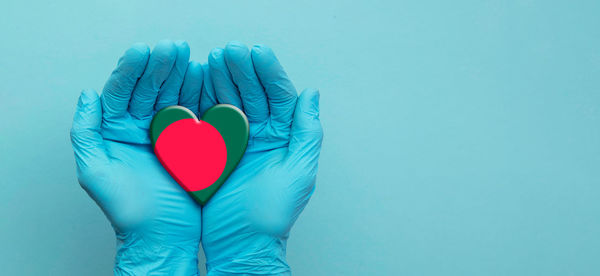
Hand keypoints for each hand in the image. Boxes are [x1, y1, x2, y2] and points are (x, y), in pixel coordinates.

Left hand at [70, 40, 205, 274]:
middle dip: (161, 65)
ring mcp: (168, 133)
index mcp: (116, 131)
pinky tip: (205, 79)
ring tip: (191, 58)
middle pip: (149, 88)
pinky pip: (195, 113)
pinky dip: (200, 95)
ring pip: (174, 96)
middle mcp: (141, 128)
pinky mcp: (191, 142)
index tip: (144, 51)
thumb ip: (86, 132)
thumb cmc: (128, 211)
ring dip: (181, 75)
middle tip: (173, 47)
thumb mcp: (95, 171)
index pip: (122, 92)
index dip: (132, 70)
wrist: (162, 236)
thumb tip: (88, 95)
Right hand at [201, 42, 322, 274]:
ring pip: (230, 101)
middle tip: (230, 50)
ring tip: (213, 59)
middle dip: (242, 69)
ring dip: (222, 79)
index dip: (269, 72)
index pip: (279, 96)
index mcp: (284, 137)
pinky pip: (209, 119)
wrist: (241, 243)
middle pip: (253, 93)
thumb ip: (306, 132)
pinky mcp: (213, 150)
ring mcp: (237, 141)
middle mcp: (262, 135)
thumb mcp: (298, 172)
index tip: (257, 52)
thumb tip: (312, 94)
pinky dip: (203, 100)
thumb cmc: (272, 215)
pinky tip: (198, 82)